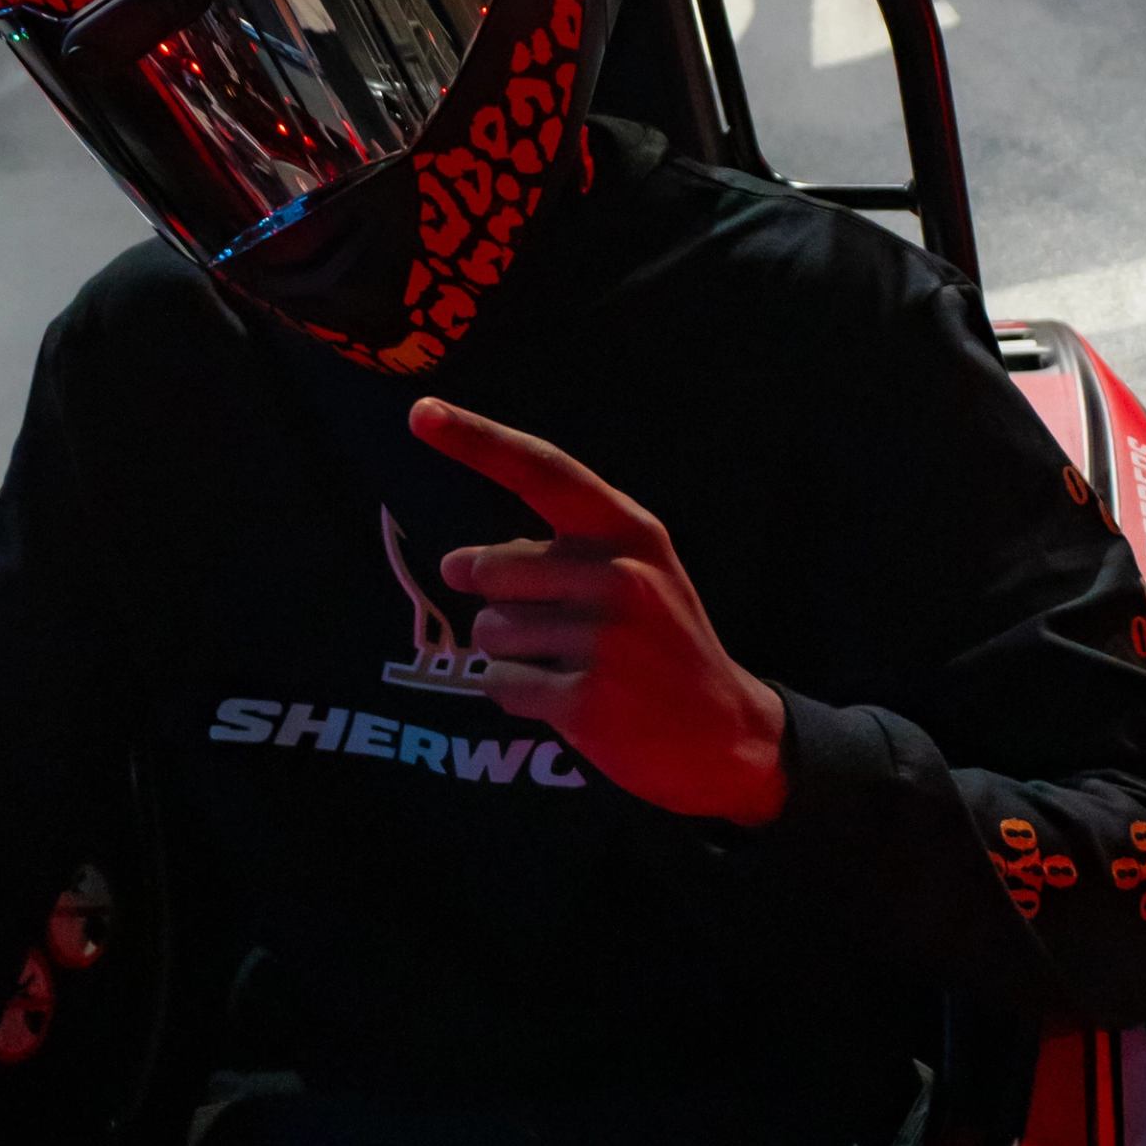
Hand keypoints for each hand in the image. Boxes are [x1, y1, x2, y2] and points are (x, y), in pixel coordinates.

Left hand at [410, 397, 788, 827]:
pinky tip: (565, 697)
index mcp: (630, 531)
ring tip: (566, 664)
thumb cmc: (659, 641)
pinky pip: (500, 684)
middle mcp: (621, 576)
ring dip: (510, 652)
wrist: (723, 732)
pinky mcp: (586, 700)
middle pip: (492, 569)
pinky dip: (518, 694)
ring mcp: (606, 640)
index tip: (421, 413)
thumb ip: (554, 551)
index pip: (542, 471)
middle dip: (497, 600)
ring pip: (491, 631)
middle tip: (548, 625)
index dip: (477, 440)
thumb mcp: (635, 571)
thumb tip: (456, 563)